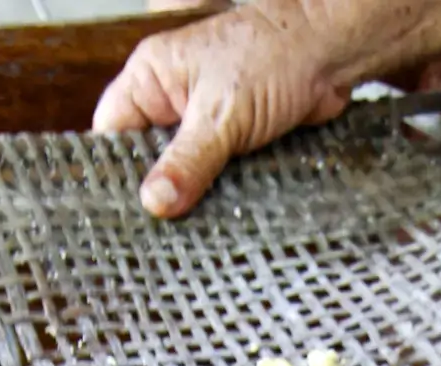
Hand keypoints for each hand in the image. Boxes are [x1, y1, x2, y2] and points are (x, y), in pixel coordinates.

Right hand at [93, 4, 350, 218]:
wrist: (328, 56)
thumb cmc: (272, 56)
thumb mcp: (221, 115)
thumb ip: (188, 161)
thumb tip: (154, 201)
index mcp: (151, 80)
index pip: (113, 133)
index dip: (116, 172)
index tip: (125, 214)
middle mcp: (174, 103)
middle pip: (150, 160)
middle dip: (159, 193)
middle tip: (160, 235)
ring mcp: (206, 126)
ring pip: (188, 174)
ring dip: (195, 200)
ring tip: (191, 234)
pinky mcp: (237, 146)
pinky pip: (221, 180)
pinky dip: (225, 198)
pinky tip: (224, 222)